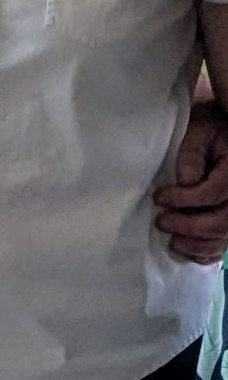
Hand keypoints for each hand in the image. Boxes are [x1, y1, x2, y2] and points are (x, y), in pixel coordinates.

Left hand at [154, 99, 227, 264]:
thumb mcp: (199, 130)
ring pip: (226, 237)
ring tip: (173, 242)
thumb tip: (185, 181)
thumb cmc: (212, 127)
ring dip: (198, 244)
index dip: (185, 200)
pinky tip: (190, 252)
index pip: (213, 194)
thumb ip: (191, 154)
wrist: (226, 128)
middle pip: (223, 222)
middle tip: (162, 223)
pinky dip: (209, 252)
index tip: (159, 198)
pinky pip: (227, 243)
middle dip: (189, 226)